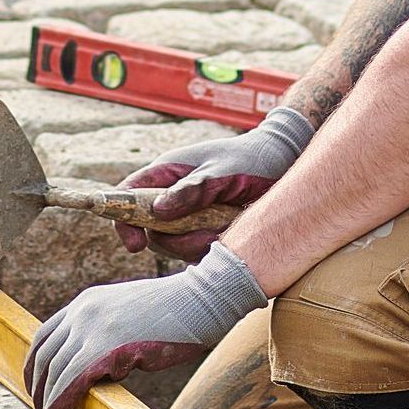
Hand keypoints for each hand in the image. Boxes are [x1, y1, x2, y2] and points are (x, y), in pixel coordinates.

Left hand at [25, 242, 268, 408]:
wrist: (201, 299)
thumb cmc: (176, 313)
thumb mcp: (129, 316)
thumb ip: (107, 335)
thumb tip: (97, 371)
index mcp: (86, 302)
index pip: (45, 336)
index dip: (37, 366)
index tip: (39, 387)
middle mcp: (82, 311)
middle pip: (43, 355)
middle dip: (37, 387)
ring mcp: (92, 327)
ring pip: (53, 372)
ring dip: (47, 402)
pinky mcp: (105, 347)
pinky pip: (69, 382)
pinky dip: (59, 405)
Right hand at [113, 108, 313, 260]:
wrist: (285, 165)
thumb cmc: (251, 159)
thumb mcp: (221, 171)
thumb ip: (191, 190)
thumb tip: (157, 211)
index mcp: (167, 173)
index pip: (128, 196)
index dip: (123, 220)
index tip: (135, 244)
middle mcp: (172, 196)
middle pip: (152, 230)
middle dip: (175, 241)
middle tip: (206, 237)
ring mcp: (188, 215)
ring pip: (176, 244)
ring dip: (200, 244)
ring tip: (228, 226)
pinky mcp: (206, 230)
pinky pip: (198, 250)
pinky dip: (214, 247)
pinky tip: (233, 231)